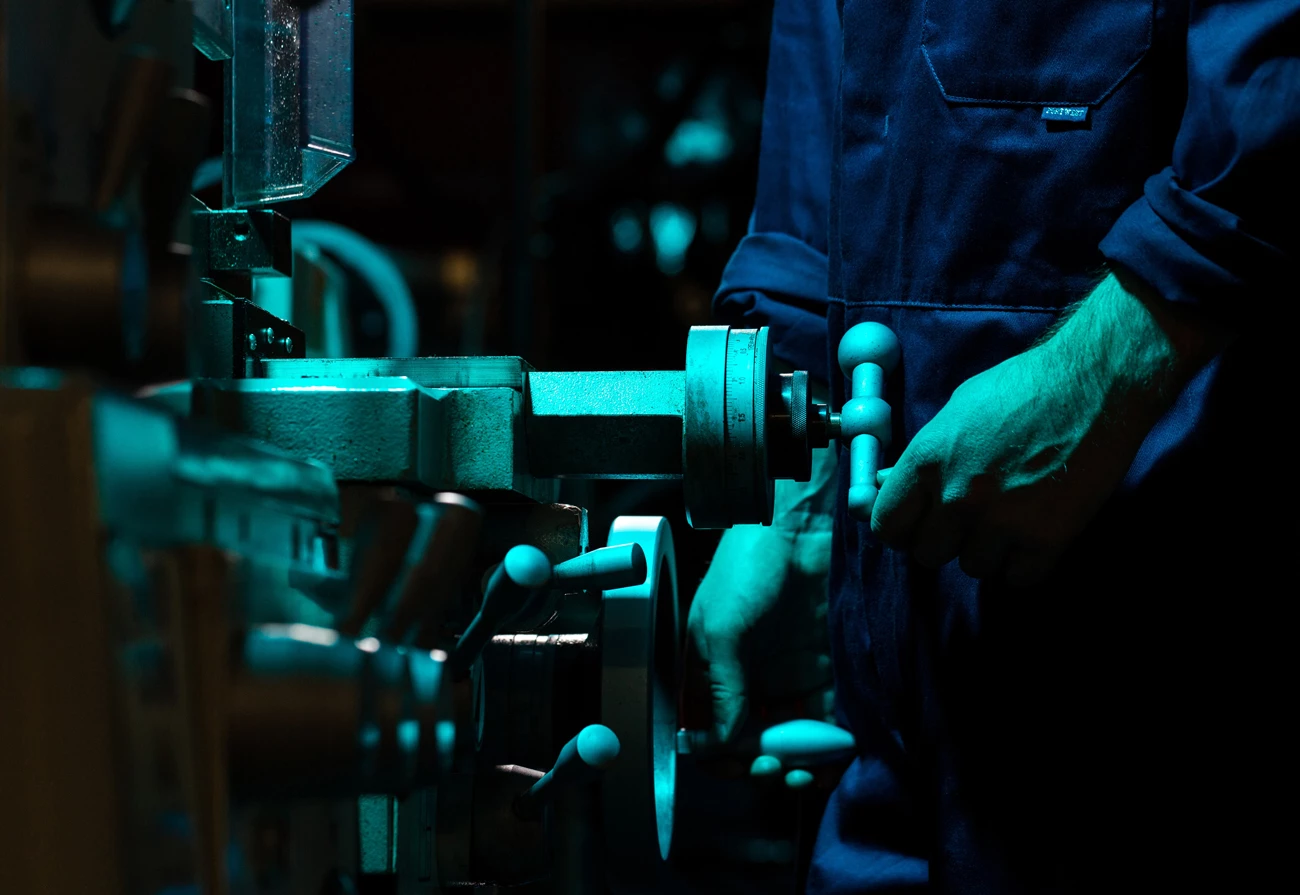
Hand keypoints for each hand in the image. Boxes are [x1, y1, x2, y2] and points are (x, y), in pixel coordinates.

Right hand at [686, 449, 837, 742]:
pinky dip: (828, 744)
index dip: (720, 758)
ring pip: (789, 738)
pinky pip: (824, 720)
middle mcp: (746, 681)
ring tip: (807, 776)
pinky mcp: (821, 672)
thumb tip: (722, 741)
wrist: (797, 531)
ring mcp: (784, 678)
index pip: (708, 731)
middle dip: (763, 766)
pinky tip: (833, 757)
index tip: (739, 767)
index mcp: (710, 672)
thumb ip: (722, 686)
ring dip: (797, 764)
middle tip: (776, 770)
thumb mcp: (719, 626)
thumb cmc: (746, 569)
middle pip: (751, 743)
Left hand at [871, 271, 1220, 584]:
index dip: (902, 528)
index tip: (918, 523)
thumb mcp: (956, 412)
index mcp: (926, 461)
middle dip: (945, 540)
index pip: (887, 526)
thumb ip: (921, 457)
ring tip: (1010, 517)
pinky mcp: (1046, 539)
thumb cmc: (1022, 388)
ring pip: (973, 568)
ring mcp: (1002, 522)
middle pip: (927, 555)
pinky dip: (1025, 564)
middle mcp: (957, 497)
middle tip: (969, 519)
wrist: (1093, 384)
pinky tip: (1034, 534)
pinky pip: (1018, 578)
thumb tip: (885, 485)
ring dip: (988, 550)